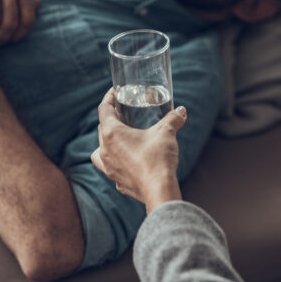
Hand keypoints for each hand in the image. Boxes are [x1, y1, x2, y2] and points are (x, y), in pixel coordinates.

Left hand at [90, 89, 184, 210]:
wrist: (158, 189)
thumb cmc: (158, 158)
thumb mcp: (166, 133)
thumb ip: (173, 119)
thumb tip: (181, 111)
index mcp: (112, 134)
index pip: (104, 110)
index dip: (108, 98)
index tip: (114, 92)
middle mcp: (105, 150)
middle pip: (101, 129)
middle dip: (110, 119)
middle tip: (121, 113)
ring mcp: (109, 168)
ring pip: (99, 151)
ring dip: (105, 143)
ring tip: (117, 140)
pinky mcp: (117, 181)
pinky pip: (110, 168)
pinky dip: (116, 162)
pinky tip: (126, 162)